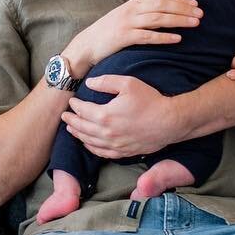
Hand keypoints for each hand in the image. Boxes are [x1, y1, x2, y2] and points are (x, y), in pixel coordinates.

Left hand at [61, 75, 178, 157]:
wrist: (169, 121)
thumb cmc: (150, 100)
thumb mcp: (128, 83)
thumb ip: (106, 82)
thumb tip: (90, 82)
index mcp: (105, 115)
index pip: (83, 110)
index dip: (75, 105)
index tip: (72, 101)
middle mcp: (107, 133)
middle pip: (82, 127)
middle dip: (71, 121)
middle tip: (65, 116)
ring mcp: (115, 145)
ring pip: (89, 141)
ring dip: (78, 135)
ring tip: (71, 129)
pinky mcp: (123, 152)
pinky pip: (101, 153)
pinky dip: (91, 148)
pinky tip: (88, 143)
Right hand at [64, 0, 201, 74]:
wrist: (86, 46)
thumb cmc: (108, 34)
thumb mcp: (125, 18)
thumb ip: (142, 14)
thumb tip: (162, 13)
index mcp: (134, 4)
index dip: (180, 0)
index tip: (196, 3)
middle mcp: (132, 10)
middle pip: (163, 5)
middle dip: (184, 8)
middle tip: (201, 12)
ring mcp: (128, 23)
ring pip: (159, 18)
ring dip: (179, 20)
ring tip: (195, 23)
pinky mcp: (124, 37)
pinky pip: (148, 36)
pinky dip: (164, 36)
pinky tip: (177, 38)